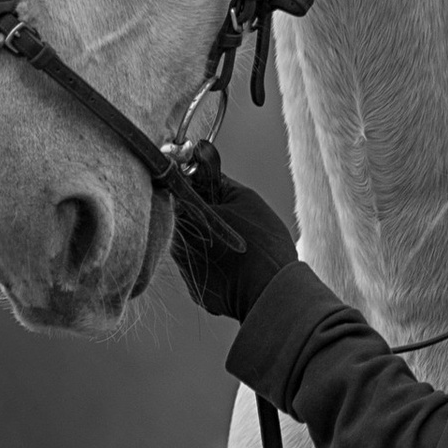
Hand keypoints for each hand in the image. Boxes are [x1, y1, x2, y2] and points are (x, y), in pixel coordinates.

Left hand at [170, 167, 299, 320]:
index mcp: (184, 218)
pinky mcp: (197, 291)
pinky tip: (235, 264)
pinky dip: (214, 263)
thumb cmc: (262, 242)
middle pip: (182, 220)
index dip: (189, 182)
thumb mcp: (244, 199)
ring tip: (235, 241)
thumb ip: (217, 179)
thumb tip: (202, 156)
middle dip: (199, 212)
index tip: (202, 179)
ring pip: (191, 245)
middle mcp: (176, 246)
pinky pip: (201, 269)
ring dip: (206, 238)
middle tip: (226, 210)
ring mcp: (185, 271)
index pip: (174, 190)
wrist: (272, 291)